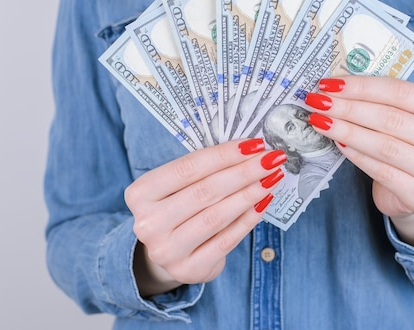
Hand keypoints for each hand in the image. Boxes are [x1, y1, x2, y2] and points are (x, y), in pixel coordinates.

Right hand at [124, 138, 285, 295]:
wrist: (170, 253)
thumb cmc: (179, 207)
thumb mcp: (179, 186)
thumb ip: (205, 169)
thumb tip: (250, 149)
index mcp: (140, 193)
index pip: (187, 168)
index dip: (224, 155)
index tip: (255, 144)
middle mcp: (148, 223)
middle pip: (204, 192)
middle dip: (244, 172)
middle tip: (272, 159)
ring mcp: (167, 250)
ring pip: (217, 216)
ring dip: (250, 194)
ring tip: (272, 178)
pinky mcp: (189, 268)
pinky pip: (226, 240)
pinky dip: (249, 219)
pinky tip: (264, 202)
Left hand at [304, 76, 413, 250]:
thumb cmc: (406, 146)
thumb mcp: (404, 118)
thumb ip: (381, 102)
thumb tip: (335, 87)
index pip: (402, 92)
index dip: (362, 87)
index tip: (329, 84)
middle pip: (392, 119)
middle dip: (349, 108)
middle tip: (318, 102)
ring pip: (385, 146)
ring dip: (347, 131)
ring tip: (320, 122)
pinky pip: (382, 171)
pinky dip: (356, 156)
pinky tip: (337, 144)